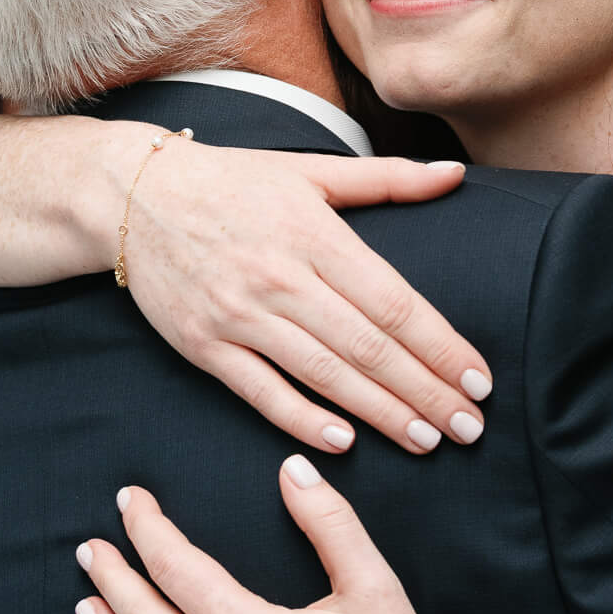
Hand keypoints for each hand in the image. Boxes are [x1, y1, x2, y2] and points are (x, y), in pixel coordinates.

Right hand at [114, 138, 490, 455]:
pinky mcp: (204, 345)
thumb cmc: (233, 182)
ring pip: (323, 374)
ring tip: (427, 439)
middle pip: (368, 347)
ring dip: (380, 413)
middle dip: (426, 391)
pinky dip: (302, 419)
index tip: (479, 379)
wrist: (132, 195)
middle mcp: (280, 276)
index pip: (393, 301)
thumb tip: (457, 174)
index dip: (441, 345)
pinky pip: (260, 391)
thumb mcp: (310, 170)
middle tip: (469, 427)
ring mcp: (239, 314)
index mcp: (315, 233)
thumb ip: (388, 178)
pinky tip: (343, 443)